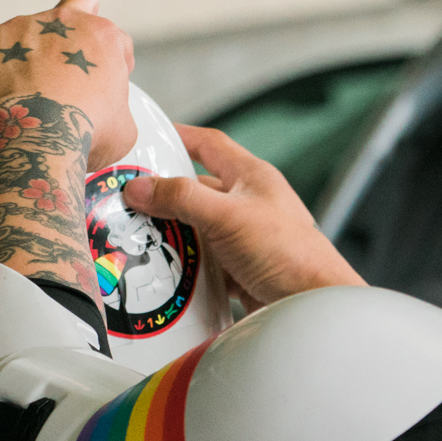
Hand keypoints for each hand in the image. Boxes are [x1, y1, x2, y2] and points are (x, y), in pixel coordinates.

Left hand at [0, 0, 137, 168]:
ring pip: (24, 35)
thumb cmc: (84, 132)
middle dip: (77, 16)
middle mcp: (63, 21)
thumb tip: (104, 118)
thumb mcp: (122, 128)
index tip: (98, 82)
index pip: (112, 39)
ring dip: (25, 58)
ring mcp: (22, 25)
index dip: (109, 61)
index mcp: (102, 37)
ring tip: (20, 96)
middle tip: (66, 51)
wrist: (38, 137)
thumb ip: (114, 109)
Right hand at [121, 124, 363, 310]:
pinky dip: (186, 266)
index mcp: (251, 177)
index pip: (209, 144)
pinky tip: (167, 274)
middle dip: (165, 198)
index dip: (179, 136)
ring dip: (173, 236)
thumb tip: (140, 187)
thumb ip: (182, 198)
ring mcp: (245, 236)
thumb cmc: (288, 253)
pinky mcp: (242, 267)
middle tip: (130, 203)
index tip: (149, 139)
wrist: (312, 304)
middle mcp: (248, 202)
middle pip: (197, 190)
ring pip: (197, 228)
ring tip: (140, 241)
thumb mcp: (227, 216)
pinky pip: (205, 261)